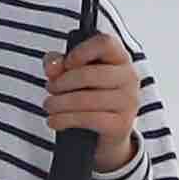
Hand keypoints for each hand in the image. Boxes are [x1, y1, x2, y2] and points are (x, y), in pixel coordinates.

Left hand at [42, 34, 140, 173]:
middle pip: (90, 73)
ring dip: (60, 103)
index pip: (105, 43)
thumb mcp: (73, 76)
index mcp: (120, 58)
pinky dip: (65, 119)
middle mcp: (129, 77)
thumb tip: (53, 65)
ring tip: (49, 105)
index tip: (67, 63)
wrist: (105, 136)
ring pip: (87, 99)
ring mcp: (128, 102)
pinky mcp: (121, 124)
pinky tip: (54, 120)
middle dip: (63, 82)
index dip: (82, 51)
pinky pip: (88, 118)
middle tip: (50, 88)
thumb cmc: (90, 97)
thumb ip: (59, 64)